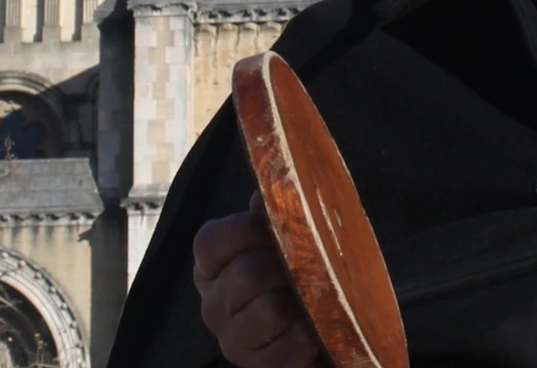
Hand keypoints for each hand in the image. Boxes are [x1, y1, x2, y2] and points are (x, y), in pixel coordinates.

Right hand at [193, 193, 326, 367]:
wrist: (324, 330)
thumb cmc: (299, 277)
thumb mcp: (286, 239)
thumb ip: (275, 212)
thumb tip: (271, 186)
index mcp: (212, 265)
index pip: (212, 240)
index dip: (250, 228)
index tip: (284, 226)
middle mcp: (212, 303)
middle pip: (247, 273)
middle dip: (287, 267)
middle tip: (309, 266)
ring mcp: (232, 338)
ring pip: (269, 309)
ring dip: (302, 302)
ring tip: (313, 299)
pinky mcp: (257, 365)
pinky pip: (291, 343)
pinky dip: (311, 333)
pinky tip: (316, 329)